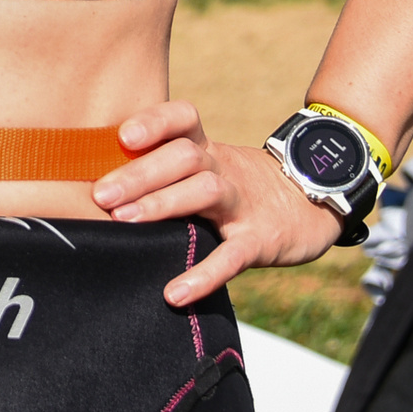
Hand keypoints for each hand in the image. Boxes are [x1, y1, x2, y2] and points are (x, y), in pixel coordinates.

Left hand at [91, 101, 343, 304]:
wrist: (315, 202)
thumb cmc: (242, 186)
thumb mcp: (211, 166)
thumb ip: (167, 168)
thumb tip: (96, 181)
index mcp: (207, 149)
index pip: (184, 118)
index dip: (155, 121)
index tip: (121, 135)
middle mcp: (223, 169)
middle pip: (184, 156)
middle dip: (139, 172)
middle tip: (100, 194)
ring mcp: (243, 203)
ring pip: (205, 191)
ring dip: (162, 204)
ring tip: (123, 221)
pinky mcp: (261, 240)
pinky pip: (231, 256)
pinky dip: (203, 275)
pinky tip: (174, 293)